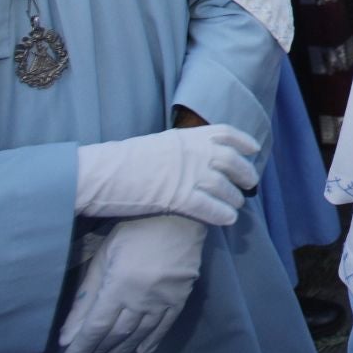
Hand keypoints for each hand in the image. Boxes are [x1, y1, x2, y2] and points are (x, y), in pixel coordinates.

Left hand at [58, 215, 206, 352]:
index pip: (94, 329)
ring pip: (139, 334)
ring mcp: (164, 299)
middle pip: (116, 334)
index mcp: (118, 287)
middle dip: (97, 350)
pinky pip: (165, 325)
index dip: (79, 350)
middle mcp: (141, 299)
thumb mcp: (103, 257)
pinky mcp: (181, 296)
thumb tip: (67, 335)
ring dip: (122, 350)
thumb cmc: (135, 229)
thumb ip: (85, 297)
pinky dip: (153, 341)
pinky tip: (142, 351)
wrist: (181, 213)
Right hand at [74, 125, 259, 224]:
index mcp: (186, 136)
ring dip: (234, 197)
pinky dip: (222, 213)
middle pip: (231, 160)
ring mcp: (187, 174)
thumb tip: (190, 159)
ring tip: (238, 206)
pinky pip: (209, 207)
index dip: (242, 140)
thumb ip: (178, 149)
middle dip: (245, 172)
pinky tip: (228, 220)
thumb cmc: (120, 161)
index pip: (224, 132)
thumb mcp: (155, 145)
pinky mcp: (178, 198)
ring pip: (223, 186)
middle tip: (250, 184)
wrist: (99, 173)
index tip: (253, 149)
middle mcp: (193, 152)